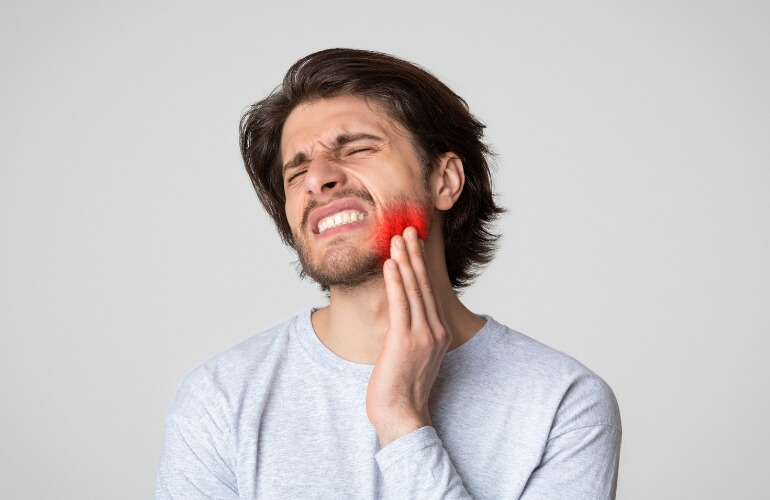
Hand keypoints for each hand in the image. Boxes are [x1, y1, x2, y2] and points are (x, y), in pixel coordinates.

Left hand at [366, 226, 450, 446]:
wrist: (403, 417)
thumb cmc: (402, 391)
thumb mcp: (412, 357)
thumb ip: (411, 335)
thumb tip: (401, 319)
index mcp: (437, 333)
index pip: (429, 292)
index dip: (420, 266)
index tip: (414, 245)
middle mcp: (434, 331)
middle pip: (424, 285)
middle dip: (414, 255)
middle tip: (407, 230)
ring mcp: (421, 336)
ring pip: (413, 290)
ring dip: (405, 261)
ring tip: (398, 238)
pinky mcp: (404, 342)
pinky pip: (400, 305)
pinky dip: (395, 281)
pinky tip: (390, 263)